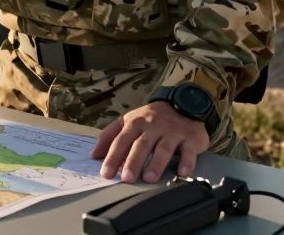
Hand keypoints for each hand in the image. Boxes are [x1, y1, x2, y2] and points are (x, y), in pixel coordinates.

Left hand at [90, 101, 210, 182]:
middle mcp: (152, 127)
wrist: (183, 105)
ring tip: (149, 178)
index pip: (121, 141)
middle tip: (126, 178)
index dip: (112, 157)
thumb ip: (110, 136)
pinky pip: (189, 151)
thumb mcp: (128, 121)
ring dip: (156, 163)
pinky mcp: (190, 138)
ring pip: (163, 148)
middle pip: (141, 145)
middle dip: (133, 162)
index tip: (106, 173)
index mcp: (135, 123)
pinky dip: (187, 162)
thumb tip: (93, 155)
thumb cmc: (150, 118)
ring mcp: (172, 132)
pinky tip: (182, 173)